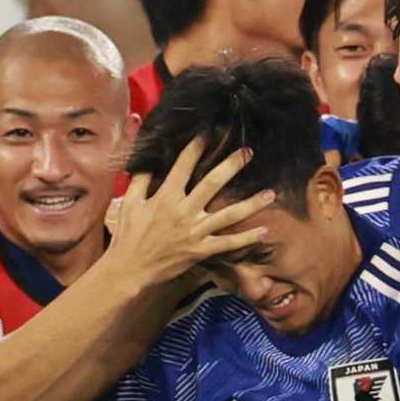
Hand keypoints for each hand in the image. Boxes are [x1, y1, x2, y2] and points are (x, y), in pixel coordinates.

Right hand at [107, 137, 276, 285]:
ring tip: (271, 193)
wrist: (129, 268)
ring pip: (228, 215)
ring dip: (251, 203)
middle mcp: (183, 211)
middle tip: (248, 152)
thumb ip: (141, 176)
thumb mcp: (130, 202)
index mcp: (166, 197)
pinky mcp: (200, 250)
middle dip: (231, 166)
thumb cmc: (128, 235)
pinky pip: (227, 244)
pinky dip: (246, 239)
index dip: (196, 147)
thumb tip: (145, 153)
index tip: (210, 131)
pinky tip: (263, 231)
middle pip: (212, 184)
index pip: (183, 166)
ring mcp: (194, 232)